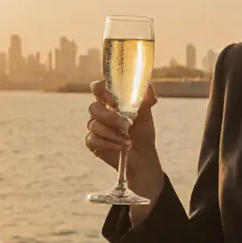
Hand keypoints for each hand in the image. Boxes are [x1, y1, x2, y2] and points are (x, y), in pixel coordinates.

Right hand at [86, 81, 164, 198]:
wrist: (142, 155)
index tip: (113, 98)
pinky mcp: (92, 142)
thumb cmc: (142, 132)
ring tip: (128, 141)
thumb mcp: (146, 115)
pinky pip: (94, 140)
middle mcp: (100, 112)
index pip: (98, 89)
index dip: (101, 89)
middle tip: (126, 124)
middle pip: (93, 108)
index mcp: (110, 101)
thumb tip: (148, 87)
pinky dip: (109, 144)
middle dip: (110, 117)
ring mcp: (95, 127)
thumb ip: (146, 100)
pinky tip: (120, 147)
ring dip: (113, 134)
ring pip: (94, 126)